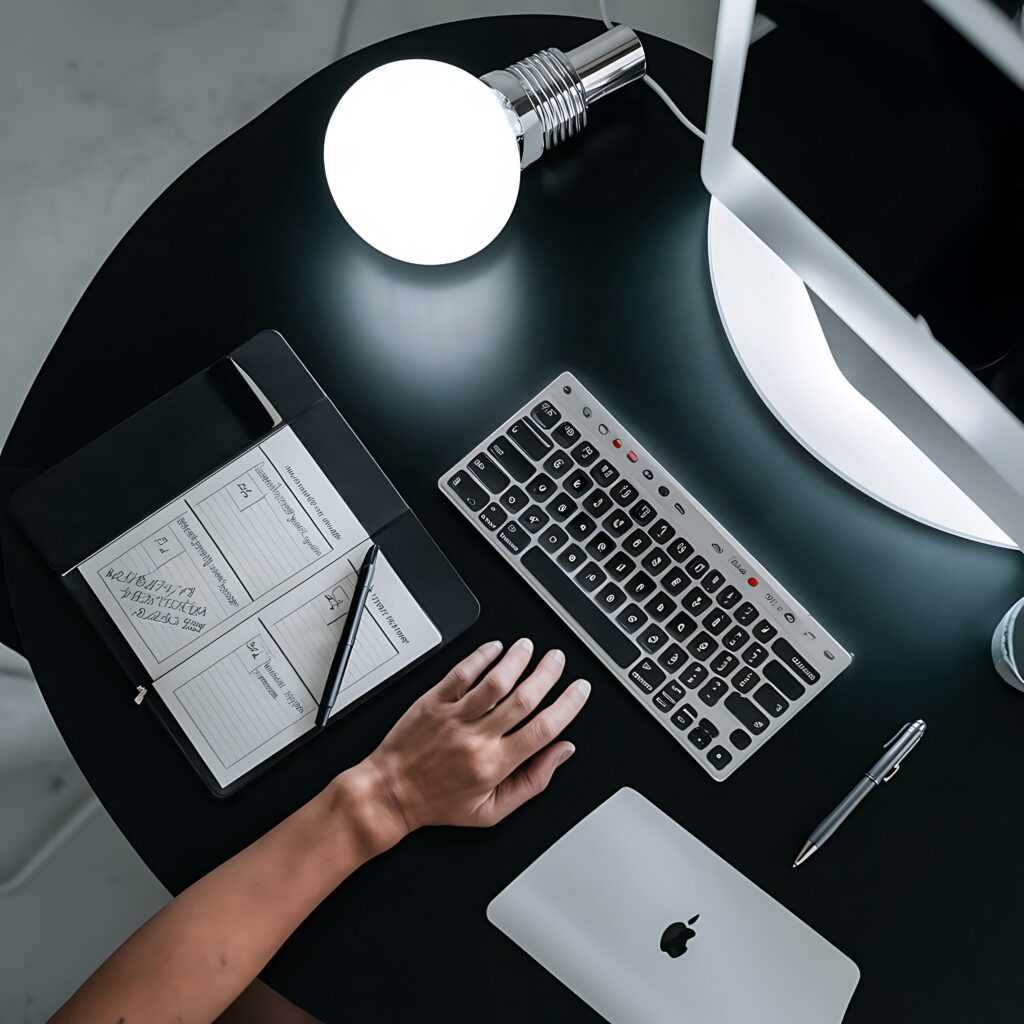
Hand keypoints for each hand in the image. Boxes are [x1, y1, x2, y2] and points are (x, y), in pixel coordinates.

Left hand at [357, 638, 589, 843]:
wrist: (390, 793)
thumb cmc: (439, 803)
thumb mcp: (493, 811)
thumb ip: (533, 782)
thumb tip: (561, 752)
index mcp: (495, 765)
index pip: (543, 729)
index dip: (568, 706)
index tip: (579, 690)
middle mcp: (477, 739)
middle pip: (523, 699)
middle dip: (547, 674)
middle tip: (558, 660)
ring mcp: (454, 718)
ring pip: (494, 682)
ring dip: (517, 660)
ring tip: (530, 647)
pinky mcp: (433, 703)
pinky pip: (461, 674)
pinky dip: (480, 657)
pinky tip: (495, 648)